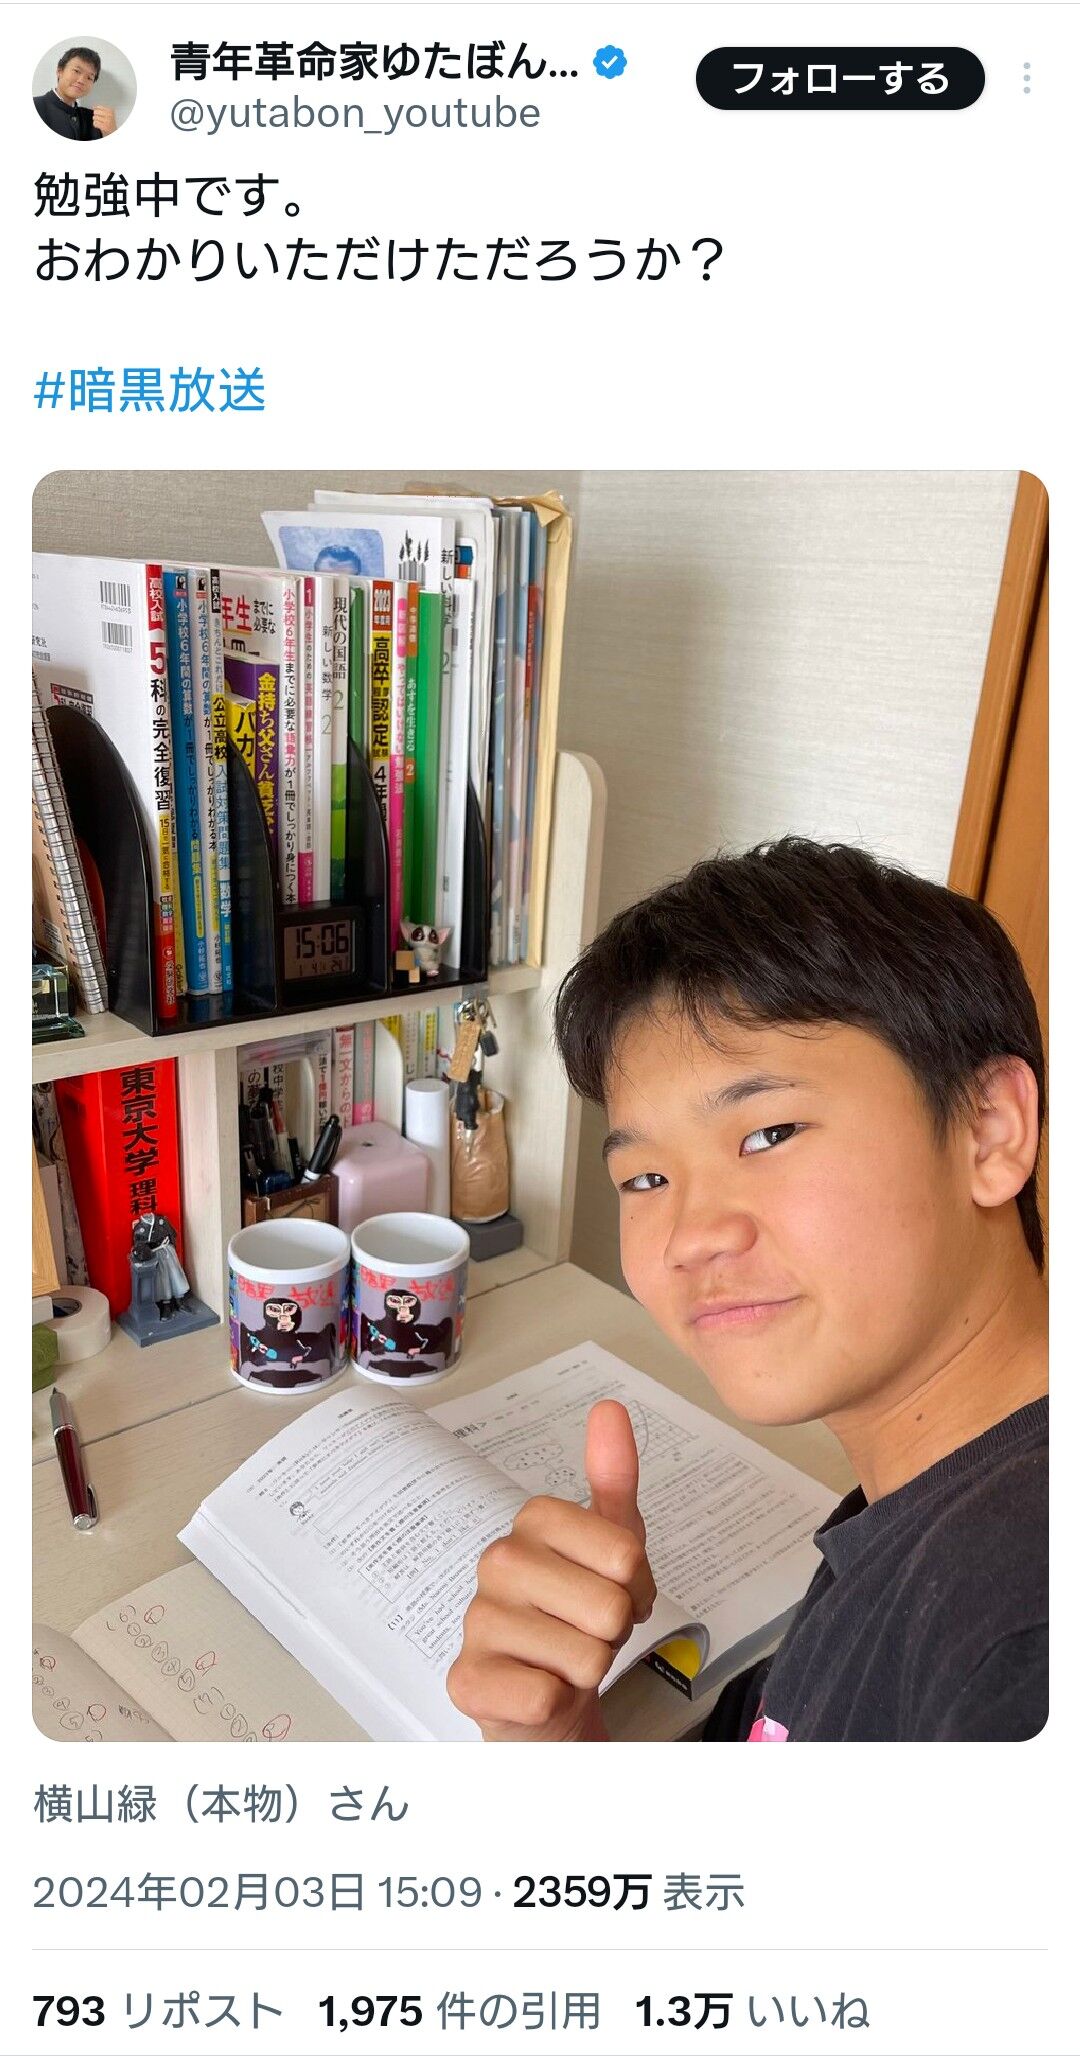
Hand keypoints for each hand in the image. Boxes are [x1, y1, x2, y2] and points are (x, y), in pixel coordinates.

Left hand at [92, 106, 116, 135]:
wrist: (114, 133)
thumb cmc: (110, 124)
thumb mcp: (108, 115)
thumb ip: (101, 110)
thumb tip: (94, 107)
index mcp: (110, 111)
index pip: (98, 107)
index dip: (97, 111)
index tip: (99, 115)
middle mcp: (109, 115)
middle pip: (95, 112)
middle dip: (96, 116)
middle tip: (100, 120)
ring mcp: (107, 121)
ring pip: (94, 117)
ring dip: (96, 121)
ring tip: (100, 123)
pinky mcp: (104, 127)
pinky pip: (95, 123)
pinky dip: (95, 125)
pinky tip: (99, 126)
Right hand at [447, 1399, 654, 1740]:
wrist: (540, 1694)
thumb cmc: (576, 1615)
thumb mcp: (610, 1547)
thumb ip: (614, 1479)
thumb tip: (610, 1407)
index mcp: (533, 1522)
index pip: (627, 1555)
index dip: (636, 1587)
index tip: (613, 1591)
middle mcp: (497, 1562)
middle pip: (610, 1607)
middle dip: (613, 1633)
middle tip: (586, 1632)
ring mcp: (478, 1621)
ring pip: (586, 1656)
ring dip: (587, 1671)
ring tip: (562, 1660)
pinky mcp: (468, 1681)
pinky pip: (546, 1695)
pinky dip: (555, 1703)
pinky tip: (536, 1689)